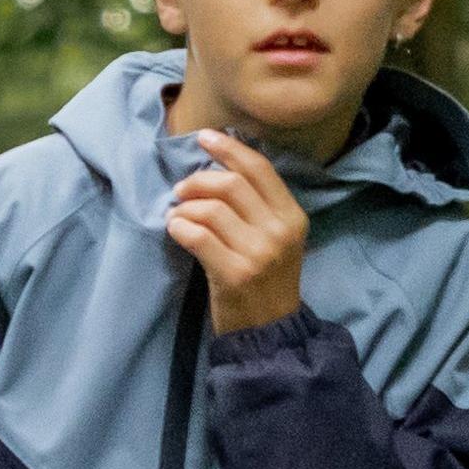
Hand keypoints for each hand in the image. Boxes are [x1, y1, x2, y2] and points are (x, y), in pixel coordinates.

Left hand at [157, 116, 315, 335]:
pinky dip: (180, 227)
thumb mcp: (277, 239)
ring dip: (186, 207)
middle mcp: (279, 231)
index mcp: (293, 217)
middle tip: (181, 189)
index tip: (205, 138)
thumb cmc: (267, 280)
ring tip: (178, 215)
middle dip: (198, 181)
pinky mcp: (234, 274)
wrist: (269, 331)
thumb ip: (258, 206)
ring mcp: (258, 254)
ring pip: (211, 209)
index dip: (230, 148)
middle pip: (231, 184)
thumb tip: (217, 168)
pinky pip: (198, 236)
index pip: (260, 169)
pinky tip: (176, 230)